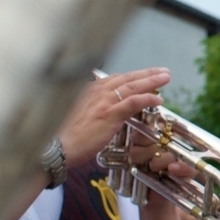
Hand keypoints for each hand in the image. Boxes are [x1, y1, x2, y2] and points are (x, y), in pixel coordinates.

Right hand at [57, 68, 172, 166]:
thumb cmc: (60, 137)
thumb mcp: (75, 116)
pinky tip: (158, 99)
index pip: (114, 79)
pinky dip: (148, 98)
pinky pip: (134, 102)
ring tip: (166, 78)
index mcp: (87, 90)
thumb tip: (100, 114)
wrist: (53, 147)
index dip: (131, 77)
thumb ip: (89, 110)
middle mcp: (96, 91)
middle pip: (127, 78)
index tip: (143, 75)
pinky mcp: (109, 114)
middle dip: (146, 74)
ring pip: (133, 86)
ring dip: (152, 81)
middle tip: (162, 71)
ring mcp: (103, 101)